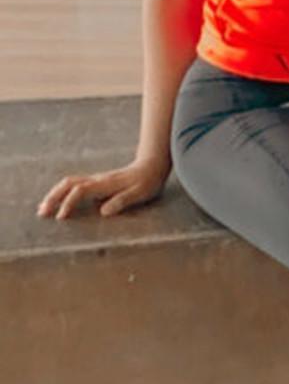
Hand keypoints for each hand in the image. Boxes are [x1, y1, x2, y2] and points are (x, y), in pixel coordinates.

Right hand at [37, 155, 169, 221]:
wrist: (151, 166)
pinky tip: (58, 202)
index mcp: (105, 184)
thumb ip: (122, 201)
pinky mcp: (97, 182)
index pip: (80, 191)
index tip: (60, 217)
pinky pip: (74, 185)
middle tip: (41, 212)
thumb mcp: (139, 193)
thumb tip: (104, 211)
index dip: (69, 203)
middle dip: (53, 197)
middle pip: (68, 184)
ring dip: (55, 194)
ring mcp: (96, 180)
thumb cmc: (147, 182)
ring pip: (69, 183)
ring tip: (43, 207)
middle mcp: (97, 180)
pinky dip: (62, 192)